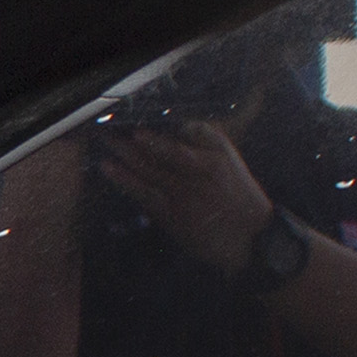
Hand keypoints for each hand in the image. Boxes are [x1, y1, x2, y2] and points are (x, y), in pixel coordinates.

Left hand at [97, 118, 275, 272]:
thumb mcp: (229, 161)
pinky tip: (109, 169)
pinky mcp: (172, 214)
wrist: (250, 238)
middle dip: (133, 138)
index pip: (181, 136)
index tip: (137, 118)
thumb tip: (179, 126)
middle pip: (161, 150)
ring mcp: (184, 193)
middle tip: (111, 125)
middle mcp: (199, 171)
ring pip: (149, 169)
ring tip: (106, 141)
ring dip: (124, 154)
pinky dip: (125, 180)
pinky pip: (144, 193)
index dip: (157, 128)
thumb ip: (204, 141)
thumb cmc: (238, 198)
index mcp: (214, 156)